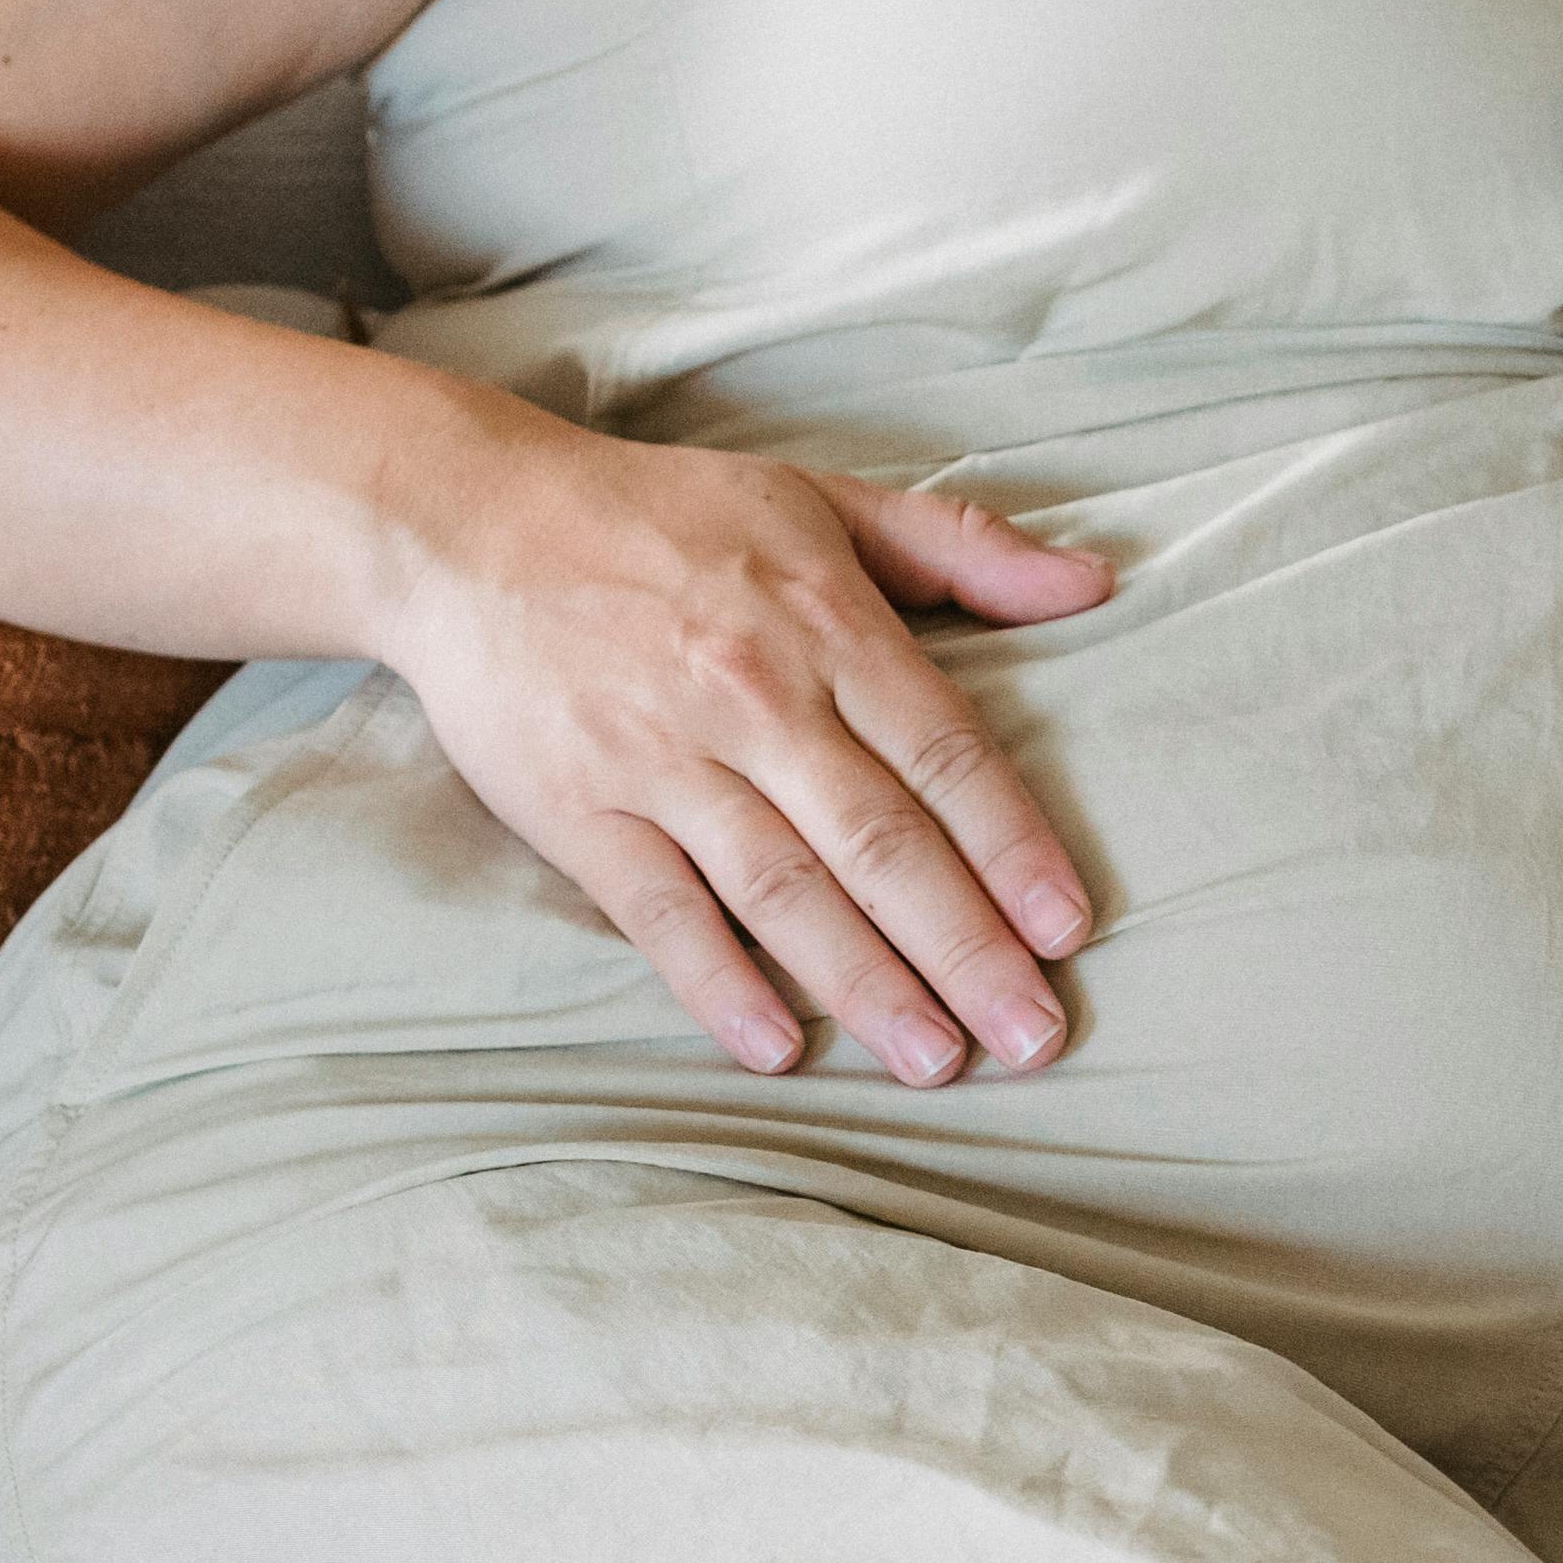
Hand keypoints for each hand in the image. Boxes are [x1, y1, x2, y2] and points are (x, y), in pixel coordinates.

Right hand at [371, 418, 1116, 1078]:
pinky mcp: (578, 810)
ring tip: (936, 1061)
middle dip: (964, 946)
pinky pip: (658, 910)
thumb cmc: (663, 516)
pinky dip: (716, 981)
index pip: (943, 753)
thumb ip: (962, 548)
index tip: (1067, 929)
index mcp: (827, 625)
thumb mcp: (822, 501)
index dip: (1011, 846)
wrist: (467, 522)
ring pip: (783, 888)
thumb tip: (1095, 583)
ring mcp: (662, 759)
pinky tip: (775, 1048)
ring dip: (864, 983)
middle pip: (880, 841)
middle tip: (1035, 1037)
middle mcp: (753, 696)